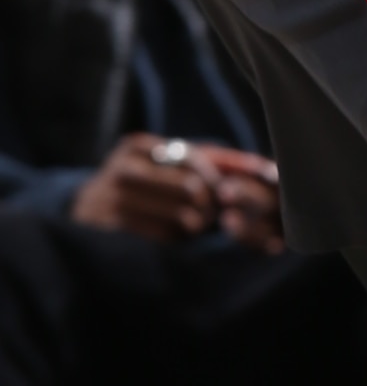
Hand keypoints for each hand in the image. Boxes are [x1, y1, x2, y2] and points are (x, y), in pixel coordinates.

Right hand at [72, 135, 277, 244]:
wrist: (83, 210)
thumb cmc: (142, 183)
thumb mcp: (165, 162)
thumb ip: (210, 159)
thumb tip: (264, 166)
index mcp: (137, 145)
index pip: (197, 158)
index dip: (222, 178)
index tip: (232, 191)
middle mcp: (122, 169)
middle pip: (193, 187)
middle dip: (212, 202)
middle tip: (214, 211)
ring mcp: (113, 201)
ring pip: (182, 216)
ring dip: (197, 224)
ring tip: (195, 224)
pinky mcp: (112, 232)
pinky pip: (164, 238)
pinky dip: (178, 240)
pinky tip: (175, 236)